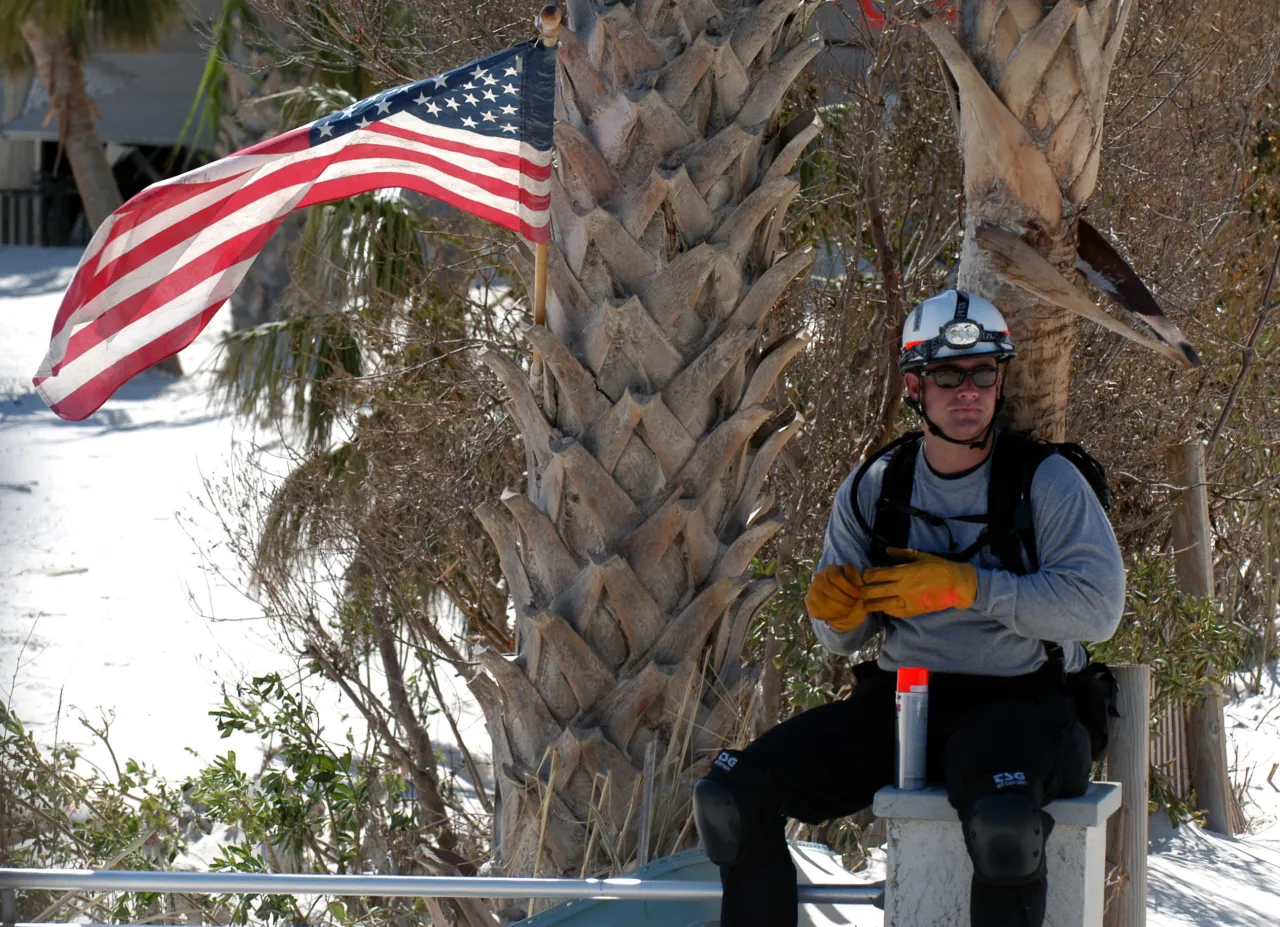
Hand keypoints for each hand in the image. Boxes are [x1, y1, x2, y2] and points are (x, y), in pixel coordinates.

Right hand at [806, 563, 868, 632]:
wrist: (835, 597)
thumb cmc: (847, 586)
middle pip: (831, 591)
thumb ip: (854, 576)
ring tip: (849, 609)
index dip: (849, 587)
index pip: (837, 577)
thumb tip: (849, 569)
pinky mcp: (811, 605)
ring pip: (826, 603)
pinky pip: (822, 611)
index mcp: (830, 570)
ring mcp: (813, 592)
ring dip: (841, 609)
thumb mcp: (853, 579)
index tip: (858, 595)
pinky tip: (841, 613)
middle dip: (846, 600)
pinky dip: (834, 615)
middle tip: (854, 604)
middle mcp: (818, 579)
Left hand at [861, 548, 977, 618]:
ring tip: (865, 601)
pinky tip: (882, 606)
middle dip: (864, 590)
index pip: (878, 574)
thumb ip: (902, 553)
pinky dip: (885, 609)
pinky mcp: (913, 611)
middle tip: (861, 589)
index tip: (864, 574)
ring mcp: (908, 601)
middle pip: (875, 591)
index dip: (867, 575)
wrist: (957, 584)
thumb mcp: (921, 556)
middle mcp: (904, 587)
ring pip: (881, 604)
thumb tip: (887, 550)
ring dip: (871, 603)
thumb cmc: (939, 567)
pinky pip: (893, 612)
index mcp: (905, 572)